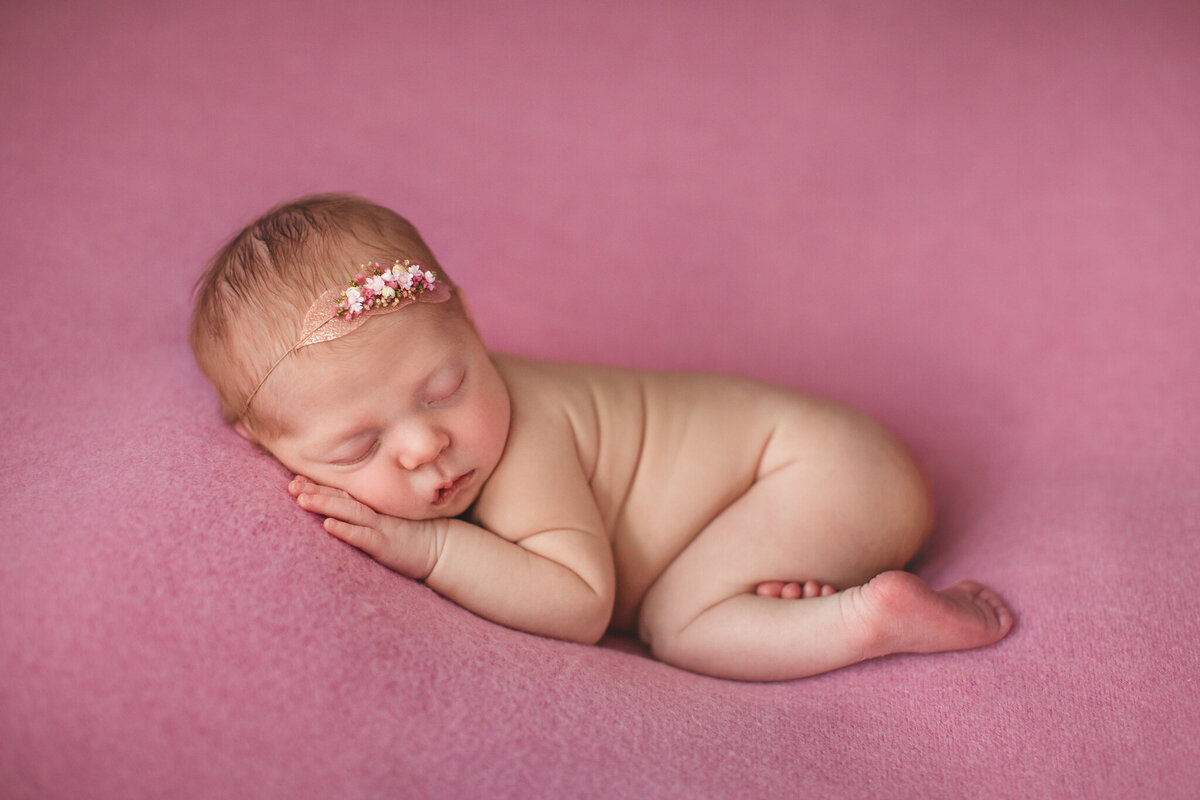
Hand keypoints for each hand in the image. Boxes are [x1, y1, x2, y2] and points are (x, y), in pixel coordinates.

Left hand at [288, 475, 442, 578]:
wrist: (443, 549)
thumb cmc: (415, 536)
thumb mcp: (391, 520)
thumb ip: (370, 513)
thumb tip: (345, 509)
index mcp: (374, 507)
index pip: (343, 492)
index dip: (320, 485)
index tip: (296, 479)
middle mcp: (375, 513)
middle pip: (341, 497)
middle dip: (315, 490)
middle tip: (291, 485)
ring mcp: (381, 527)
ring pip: (348, 512)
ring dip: (324, 504)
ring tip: (301, 500)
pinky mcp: (386, 545)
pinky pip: (363, 537)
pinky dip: (346, 531)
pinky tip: (328, 526)